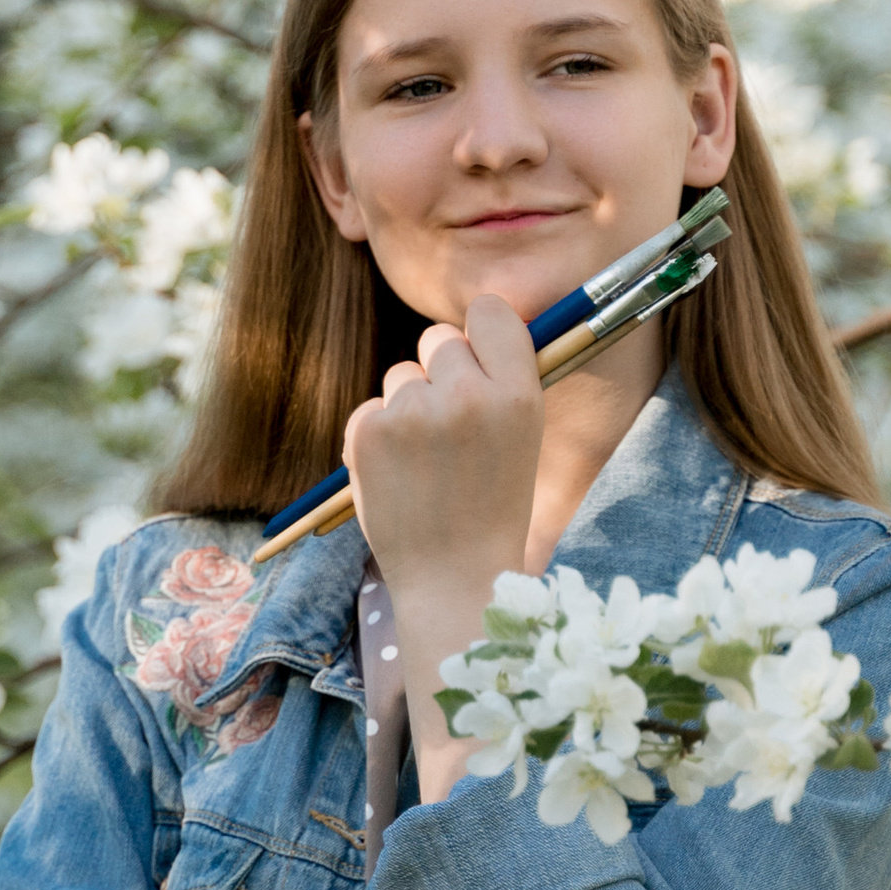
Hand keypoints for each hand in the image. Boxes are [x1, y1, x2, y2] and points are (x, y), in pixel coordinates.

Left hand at [343, 297, 542, 792]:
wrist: (452, 578)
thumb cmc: (492, 507)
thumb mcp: (522, 438)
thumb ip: (502, 380)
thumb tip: (481, 316)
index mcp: (518, 393)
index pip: (490, 311)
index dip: (481, 330)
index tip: (479, 352)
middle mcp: (466, 394)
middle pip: (440, 339)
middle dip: (442, 372)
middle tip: (452, 428)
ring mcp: (412, 412)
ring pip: (402, 375)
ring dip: (410, 406)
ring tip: (428, 463)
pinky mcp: (368, 431)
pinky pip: (371, 406)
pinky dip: (379, 435)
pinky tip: (401, 475)